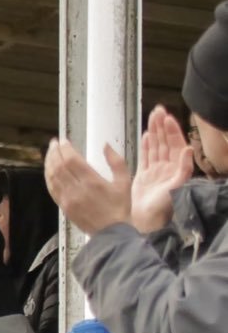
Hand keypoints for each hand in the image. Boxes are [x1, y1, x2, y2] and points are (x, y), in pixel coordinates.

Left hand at [44, 139, 131, 234]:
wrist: (112, 233)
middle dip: (55, 152)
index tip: (63, 141)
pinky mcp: (64, 207)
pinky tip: (49, 170)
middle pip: (59, 166)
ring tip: (50, 153)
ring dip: (49, 163)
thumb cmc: (120, 208)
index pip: (72, 160)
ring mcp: (68, 199)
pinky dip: (48, 177)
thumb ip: (116, 162)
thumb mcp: (125, 182)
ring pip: (52, 177)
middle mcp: (77, 190)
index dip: (65, 148)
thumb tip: (106, 145)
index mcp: (93, 182)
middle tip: (54, 143)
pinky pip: (52, 189)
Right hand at [132, 106, 194, 232]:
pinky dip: (146, 146)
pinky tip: (147, 136)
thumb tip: (188, 148)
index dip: (172, 130)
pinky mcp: (145, 176)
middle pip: (166, 142)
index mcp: (176, 168)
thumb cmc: (163, 208)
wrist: (147, 222)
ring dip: (155, 132)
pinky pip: (146, 157)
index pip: (175, 144)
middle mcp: (168, 168)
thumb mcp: (176, 188)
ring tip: (152, 117)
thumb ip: (183, 169)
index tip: (167, 117)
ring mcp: (156, 171)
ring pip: (156, 147)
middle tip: (158, 110)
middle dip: (162, 126)